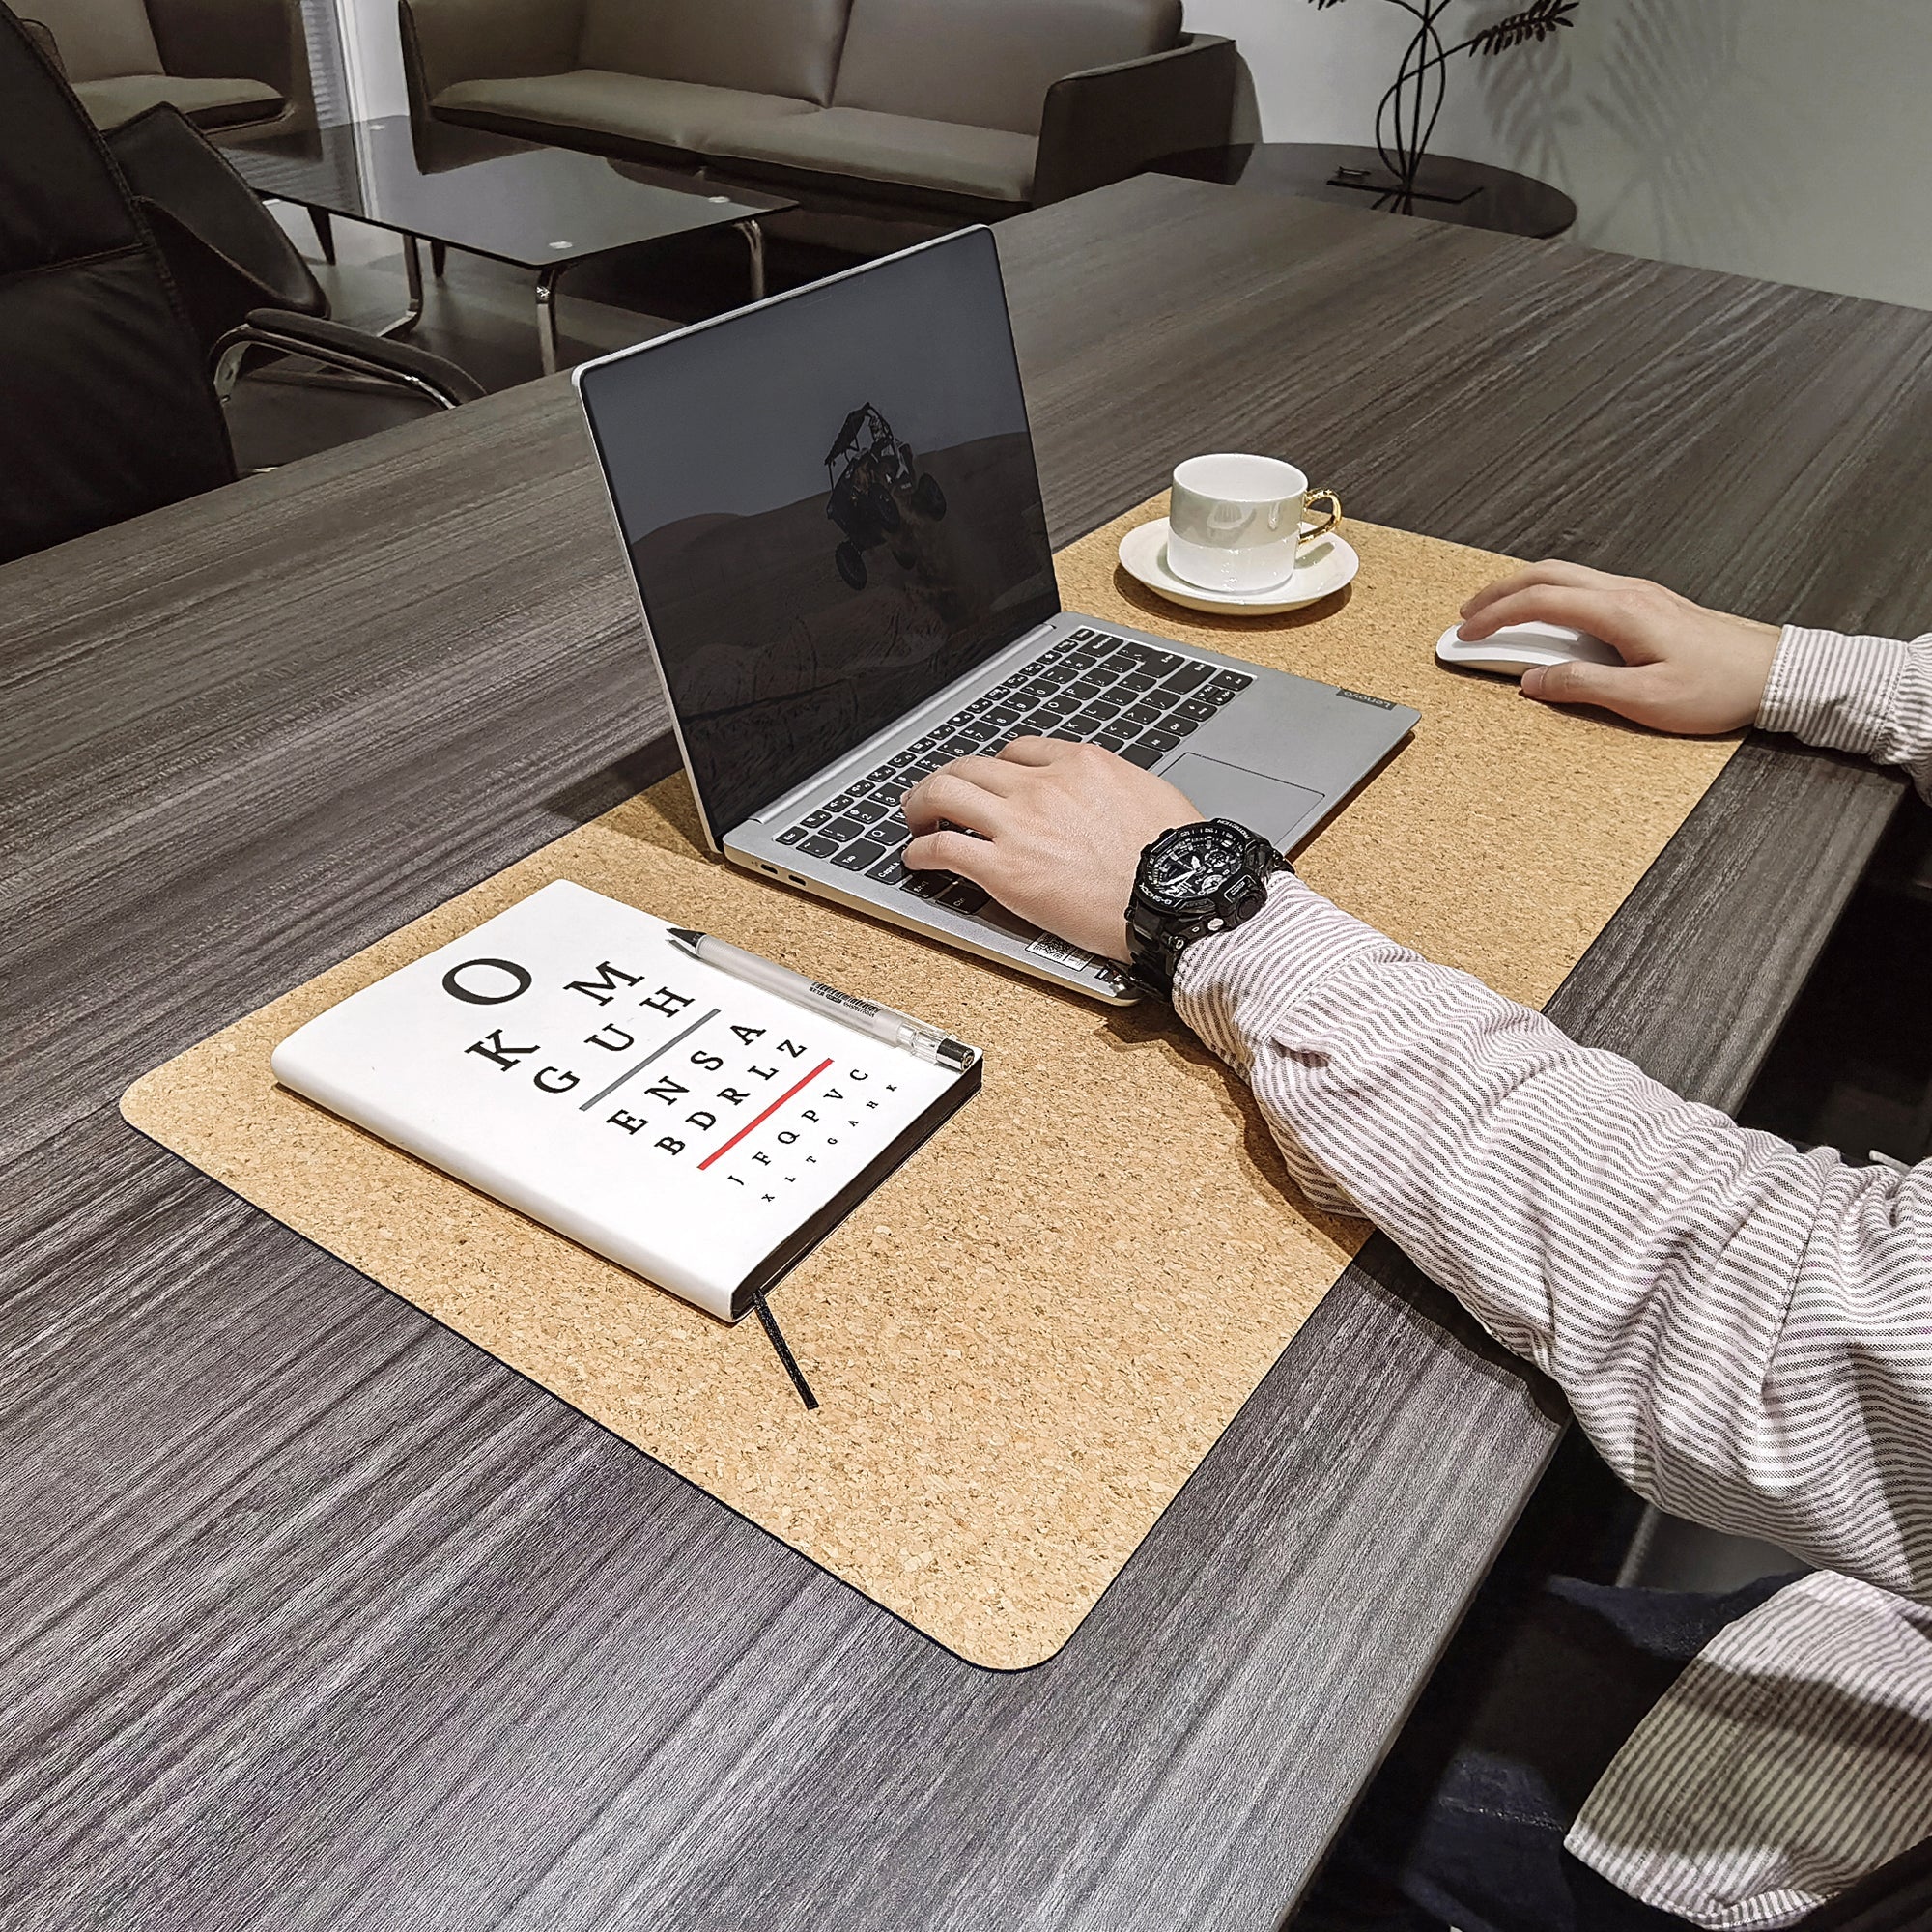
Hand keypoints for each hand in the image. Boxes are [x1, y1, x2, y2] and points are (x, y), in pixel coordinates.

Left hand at [901, 739, 1201, 960]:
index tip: (989, 784)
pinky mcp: (1004, 870)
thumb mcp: (1152, 797)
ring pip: (945, 793)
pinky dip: (920, 853)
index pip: (1019, 752)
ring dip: (920, 804)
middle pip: (972, 766)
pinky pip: (943, 849)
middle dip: (946, 779)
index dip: (995, 769)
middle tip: (934, 796)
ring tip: (914, 820)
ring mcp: (1020, 825)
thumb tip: (1108, 798)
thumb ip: (1116, 788)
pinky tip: (916, 860)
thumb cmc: (1178, 859)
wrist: (1177, 897)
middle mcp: (1044, 786)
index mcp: (1083, 764)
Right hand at [1457, 561, 1780, 733]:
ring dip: (1524, 590)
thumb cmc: (1719, 688)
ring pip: (1566, 576)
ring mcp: (1639, 594)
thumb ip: (1582, 686)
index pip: (1539, 601)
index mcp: (1620, 611)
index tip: (1465, 634)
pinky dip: (1551, 597)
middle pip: (1545, 574)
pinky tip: (1547, 619)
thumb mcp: (1644, 700)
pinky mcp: (1649, 604)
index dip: (1494, 616)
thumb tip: (1533, 681)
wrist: (1775, 673)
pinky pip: (1586, 588)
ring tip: (1497, 614)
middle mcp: (1627, 593)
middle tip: (1466, 615)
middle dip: (1498, 592)